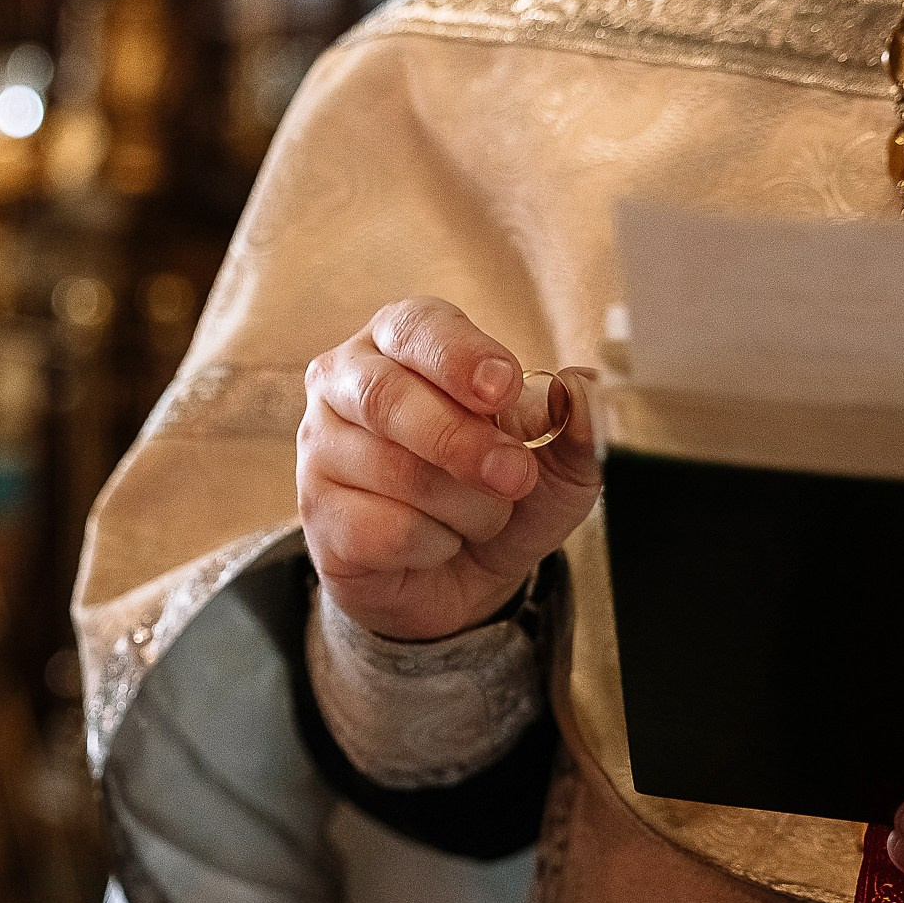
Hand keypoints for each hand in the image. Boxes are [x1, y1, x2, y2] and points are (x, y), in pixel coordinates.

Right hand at [298, 296, 599, 641]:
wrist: (460, 574)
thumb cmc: (498, 491)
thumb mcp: (556, 457)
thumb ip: (576, 420)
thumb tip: (586, 389)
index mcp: (400, 340)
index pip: (416, 328)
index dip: (460, 358)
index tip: (503, 389)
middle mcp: (344, 382)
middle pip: (390, 400)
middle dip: (465, 444)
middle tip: (517, 478)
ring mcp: (320, 448)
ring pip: (398, 474)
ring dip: (467, 509)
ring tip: (478, 515)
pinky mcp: (317, 514)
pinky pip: (385, 530)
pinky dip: (434, 546)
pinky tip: (434, 542)